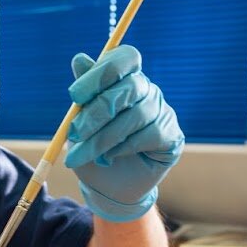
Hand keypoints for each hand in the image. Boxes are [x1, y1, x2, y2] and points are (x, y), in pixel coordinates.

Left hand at [63, 45, 184, 221]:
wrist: (108, 187)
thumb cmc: (93, 151)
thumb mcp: (81, 124)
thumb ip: (84, 95)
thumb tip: (80, 59)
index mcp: (125, 79)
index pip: (125, 58)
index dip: (102, 72)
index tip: (75, 95)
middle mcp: (147, 91)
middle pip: (130, 86)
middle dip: (98, 111)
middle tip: (74, 132)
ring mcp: (162, 112)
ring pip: (136, 115)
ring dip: (105, 137)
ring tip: (84, 155)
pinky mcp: (172, 135)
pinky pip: (150, 135)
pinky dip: (125, 147)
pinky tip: (111, 157)